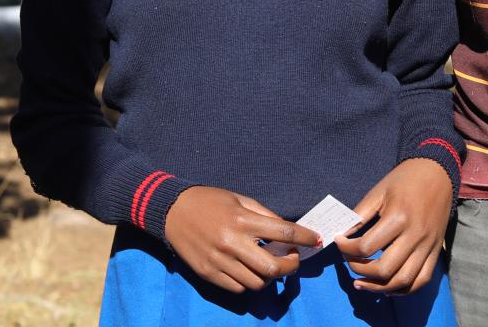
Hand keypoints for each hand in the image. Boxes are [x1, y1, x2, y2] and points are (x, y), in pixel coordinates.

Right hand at [163, 186, 321, 293]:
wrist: (172, 212)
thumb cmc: (210, 201)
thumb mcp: (240, 199)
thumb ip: (264, 215)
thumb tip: (287, 232)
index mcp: (242, 220)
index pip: (284, 233)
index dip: (305, 238)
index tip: (316, 240)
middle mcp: (232, 243)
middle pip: (273, 267)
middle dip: (291, 266)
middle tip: (292, 259)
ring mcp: (220, 261)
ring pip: (258, 282)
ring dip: (271, 277)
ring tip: (271, 265)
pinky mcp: (209, 274)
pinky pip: (239, 288)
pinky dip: (251, 283)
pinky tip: (252, 271)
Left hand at [335, 159, 451, 294]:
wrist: (438, 172)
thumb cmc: (405, 179)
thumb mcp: (379, 191)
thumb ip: (360, 214)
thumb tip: (343, 234)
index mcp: (398, 218)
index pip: (366, 247)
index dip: (346, 249)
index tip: (339, 241)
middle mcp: (415, 235)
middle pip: (384, 269)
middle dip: (360, 270)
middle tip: (350, 262)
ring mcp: (427, 246)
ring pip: (403, 280)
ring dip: (379, 288)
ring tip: (362, 284)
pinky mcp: (436, 250)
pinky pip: (422, 280)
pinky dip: (404, 290)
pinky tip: (387, 288)